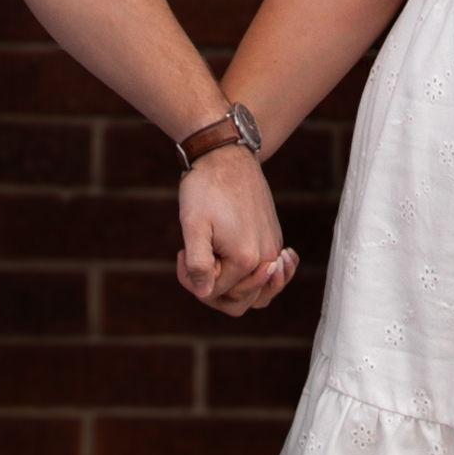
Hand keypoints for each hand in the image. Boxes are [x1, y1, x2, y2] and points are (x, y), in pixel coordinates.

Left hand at [175, 146, 296, 314]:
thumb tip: (204, 294)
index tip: (180, 253)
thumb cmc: (206, 188)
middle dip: (212, 286)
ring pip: (254, 289)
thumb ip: (198, 264)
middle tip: (191, 257)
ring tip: (212, 258)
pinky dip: (247, 273)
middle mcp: (267, 258)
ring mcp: (273, 247)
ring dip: (231, 282)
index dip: (192, 280)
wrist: (227, 154)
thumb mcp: (193, 226)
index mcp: (246, 259)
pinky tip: (231, 257)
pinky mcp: (273, 237)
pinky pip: (264, 272)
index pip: (215, 293)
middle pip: (240, 300)